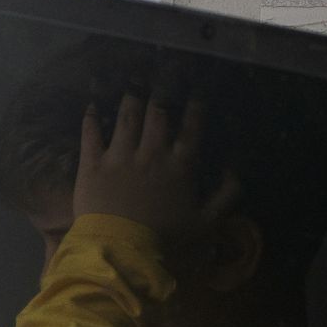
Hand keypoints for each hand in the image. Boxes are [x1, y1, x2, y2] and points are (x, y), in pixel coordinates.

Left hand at [73, 91, 239, 259]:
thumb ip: (226, 196)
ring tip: (132, 82)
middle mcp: (151, 153)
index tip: (196, 92)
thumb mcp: (206, 223)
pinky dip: (91, 118)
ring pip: (126, 117)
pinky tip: (91, 106)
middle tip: (163, 74)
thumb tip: (235, 171)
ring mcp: (120, 156)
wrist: (121, 252)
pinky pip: (91, 134)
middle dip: (162, 91)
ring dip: (130, 98)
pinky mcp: (92, 164)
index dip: (195, 107)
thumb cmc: (166, 240)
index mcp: (180, 166)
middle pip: (158, 113)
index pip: (191, 127)